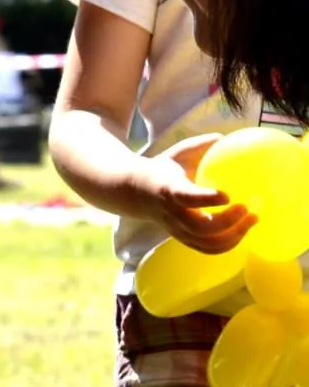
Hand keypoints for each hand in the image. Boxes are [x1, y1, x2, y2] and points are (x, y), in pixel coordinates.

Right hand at [130, 134, 250, 254]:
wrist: (134, 193)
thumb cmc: (161, 170)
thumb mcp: (175, 154)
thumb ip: (199, 146)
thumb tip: (224, 138)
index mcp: (168, 190)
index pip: (185, 198)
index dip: (206, 199)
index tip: (227, 195)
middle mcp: (171, 214)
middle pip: (200, 227)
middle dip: (227, 222)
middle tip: (247, 208)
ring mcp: (177, 230)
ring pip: (207, 242)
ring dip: (234, 236)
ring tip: (252, 220)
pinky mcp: (183, 239)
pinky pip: (208, 248)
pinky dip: (229, 244)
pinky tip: (244, 230)